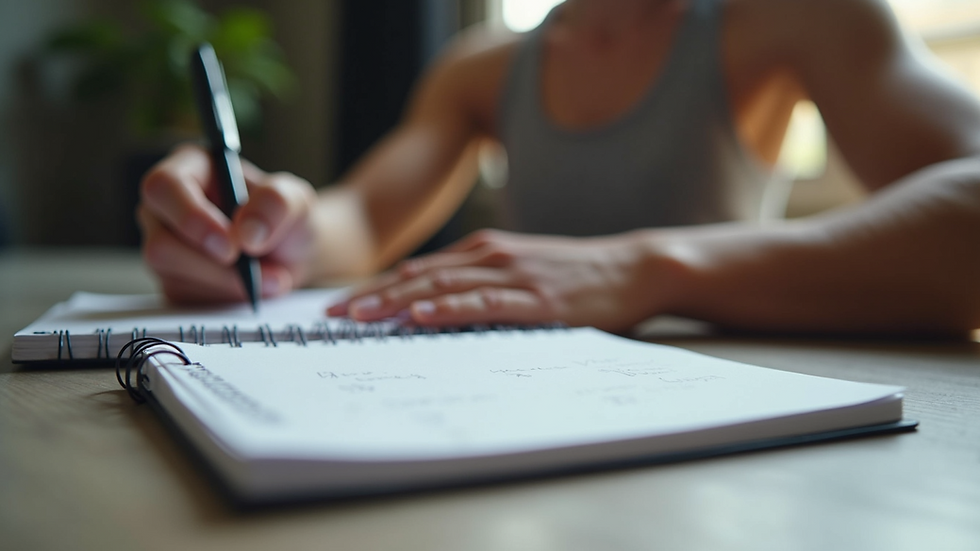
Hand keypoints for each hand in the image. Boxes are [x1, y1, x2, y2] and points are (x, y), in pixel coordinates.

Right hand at [138, 144, 320, 303]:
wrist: (292, 254)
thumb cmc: (286, 218)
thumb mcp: (296, 200)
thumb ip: (276, 204)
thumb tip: (245, 233)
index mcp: (189, 169)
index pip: (163, 187)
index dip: (191, 218)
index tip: (230, 246)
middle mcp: (166, 207)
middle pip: (161, 244)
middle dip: (213, 266)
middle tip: (257, 273)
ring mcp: (166, 246)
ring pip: (172, 276)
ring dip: (227, 283)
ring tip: (272, 278)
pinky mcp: (174, 281)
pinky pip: (186, 300)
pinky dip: (226, 298)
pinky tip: (254, 289)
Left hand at [327, 229, 676, 331]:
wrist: (631, 269)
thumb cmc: (575, 276)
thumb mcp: (521, 271)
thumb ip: (481, 283)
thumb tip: (435, 308)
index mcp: (484, 251)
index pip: (418, 271)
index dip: (376, 288)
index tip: (340, 307)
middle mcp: (491, 256)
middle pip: (418, 276)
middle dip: (371, 296)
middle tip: (332, 315)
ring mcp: (513, 275)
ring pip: (442, 287)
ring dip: (396, 301)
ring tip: (360, 315)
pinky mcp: (536, 300)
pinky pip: (483, 302)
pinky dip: (449, 307)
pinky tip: (421, 315)